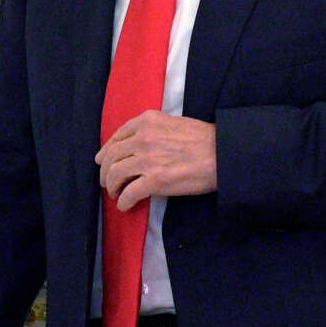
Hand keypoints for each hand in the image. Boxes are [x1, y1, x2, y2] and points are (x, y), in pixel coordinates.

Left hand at [95, 110, 216, 210]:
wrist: (222, 153)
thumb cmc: (203, 139)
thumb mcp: (172, 122)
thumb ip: (151, 130)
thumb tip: (134, 145)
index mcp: (146, 121)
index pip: (117, 137)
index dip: (107, 152)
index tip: (103, 161)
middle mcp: (142, 138)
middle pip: (111, 157)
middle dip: (105, 172)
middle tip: (107, 182)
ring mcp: (147, 159)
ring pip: (115, 175)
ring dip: (112, 187)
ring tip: (116, 194)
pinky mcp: (155, 181)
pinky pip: (129, 193)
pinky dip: (124, 202)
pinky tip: (125, 205)